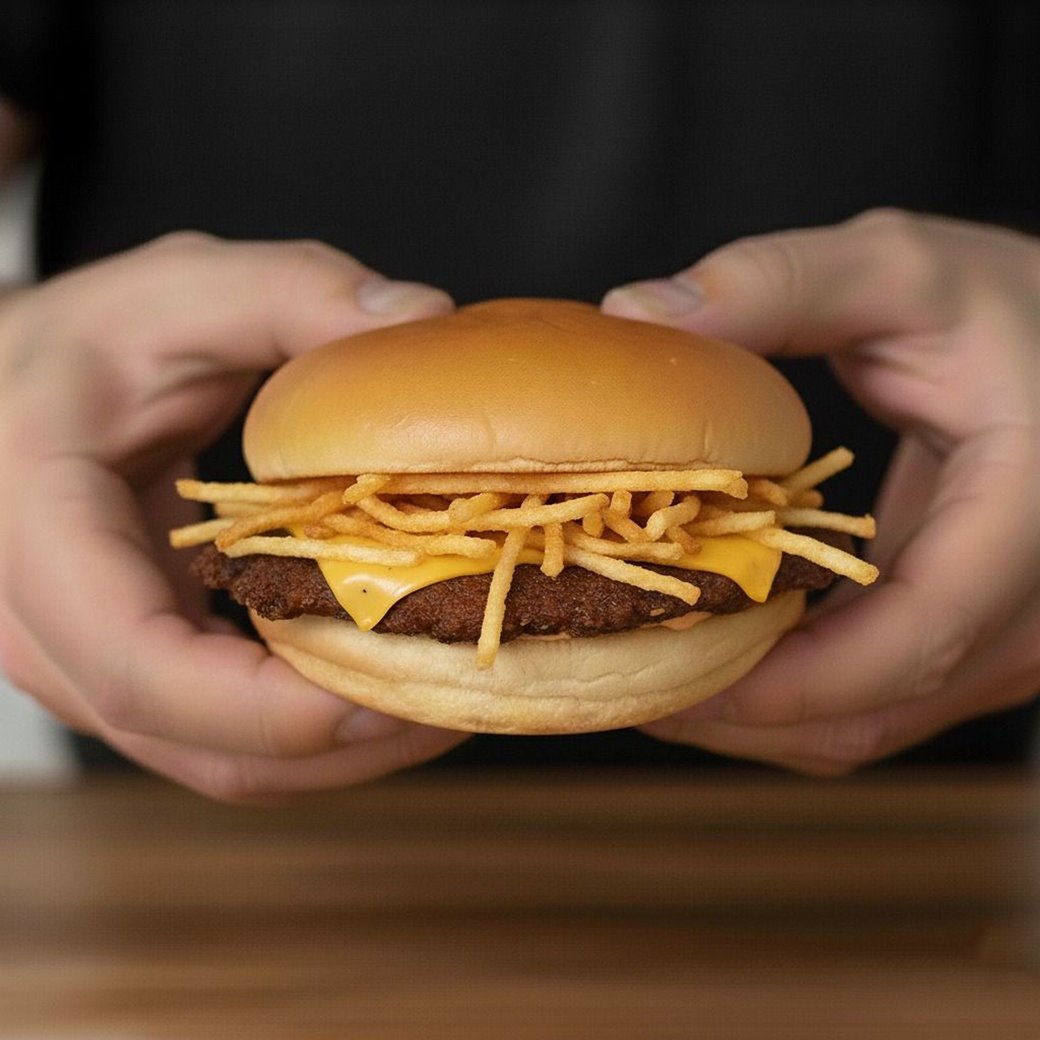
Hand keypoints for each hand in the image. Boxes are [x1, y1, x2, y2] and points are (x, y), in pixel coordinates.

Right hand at [0, 233, 468, 800]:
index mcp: (36, 535)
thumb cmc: (83, 342)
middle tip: (460, 698)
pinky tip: (386, 680)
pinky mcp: (134, 673)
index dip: (274, 707)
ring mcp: (86, 667)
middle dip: (342, 741)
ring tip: (445, 696)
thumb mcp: (182, 288)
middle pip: (201, 744)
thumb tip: (425, 319)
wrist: (13, 394)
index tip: (398, 689)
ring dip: (341, 751)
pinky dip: (312, 728)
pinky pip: (224, 736)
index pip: (143, 668)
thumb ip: (298, 292)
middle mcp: (43, 632)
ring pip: (220, 760)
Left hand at [604, 209, 1039, 772]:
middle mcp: (1034, 607)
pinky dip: (786, 696)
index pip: (909, 638)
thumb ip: (774, 286)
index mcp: (1029, 517)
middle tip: (624, 672)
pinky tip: (716, 650)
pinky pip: (870, 703)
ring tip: (650, 667)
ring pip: (863, 725)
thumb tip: (636, 310)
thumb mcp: (896, 270)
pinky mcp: (969, 646)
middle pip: (868, 711)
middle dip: (736, 709)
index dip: (780, 680)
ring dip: (751, 714)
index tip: (667, 678)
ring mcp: (1008, 641)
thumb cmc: (1001, 306)